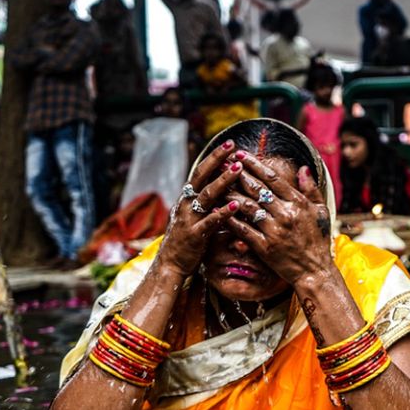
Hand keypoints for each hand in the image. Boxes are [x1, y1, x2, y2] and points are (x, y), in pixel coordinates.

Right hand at [155, 140, 242, 277]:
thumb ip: (210, 203)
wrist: (172, 264)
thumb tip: (227, 186)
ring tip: (238, 169)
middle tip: (233, 147)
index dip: (214, 158)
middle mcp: (186, 204)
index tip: (229, 145)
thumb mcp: (197, 216)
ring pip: (206, 195)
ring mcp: (190, 219)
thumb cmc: (189, 240)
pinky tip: (235, 206)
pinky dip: (222, 213)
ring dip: (223, 181)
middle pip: (201, 176)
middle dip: (217, 160)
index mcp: (187, 198)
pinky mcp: (195, 236)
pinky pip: (210, 222)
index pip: (200, 172)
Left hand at [223, 152, 333, 286]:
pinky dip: (230, 219)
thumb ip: (311, 189)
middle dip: (238, 174)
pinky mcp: (264, 247)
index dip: (254, 165)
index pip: (272, 179)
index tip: (241, 155)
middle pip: (256, 189)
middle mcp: (285, 215)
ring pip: (247, 207)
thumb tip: (303, 168)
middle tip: (223, 163)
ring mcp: (274, 231)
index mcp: (298, 203)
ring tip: (217, 184)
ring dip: (230, 193)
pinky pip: (243, 229)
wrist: (314, 270)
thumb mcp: (320, 211)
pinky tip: (219, 210)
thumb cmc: (318, 240)